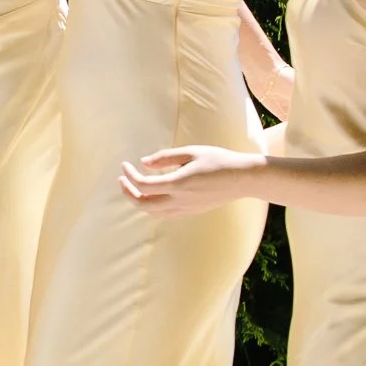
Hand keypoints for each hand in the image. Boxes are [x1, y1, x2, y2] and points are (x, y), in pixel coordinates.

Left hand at [119, 144, 258, 213]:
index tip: (125, 165)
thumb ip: (165, 157)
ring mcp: (185, 209)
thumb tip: (143, 162)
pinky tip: (153, 193)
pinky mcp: (191, 212)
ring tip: (134, 186)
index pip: (143, 186)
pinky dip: (153, 206)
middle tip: (123, 179)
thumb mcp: (191, 152)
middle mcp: (179, 201)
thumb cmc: (219, 160)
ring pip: (153, 212)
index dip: (129, 176)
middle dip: (128, 193)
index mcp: (178, 184)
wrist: (242, 179)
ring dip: (139, 201)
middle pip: (143, 205)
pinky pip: (165, 213)